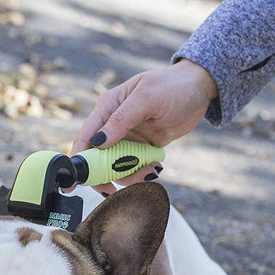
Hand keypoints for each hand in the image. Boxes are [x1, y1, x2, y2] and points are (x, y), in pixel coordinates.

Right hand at [71, 59, 217, 192]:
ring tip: (150, 170)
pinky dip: (142, 172)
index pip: (85, 138)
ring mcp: (127, 138)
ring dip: (130, 175)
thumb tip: (97, 142)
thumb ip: (120, 120)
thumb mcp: (146, 99)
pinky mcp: (142, 147)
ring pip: (117, 167)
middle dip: (106, 175)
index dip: (78, 161)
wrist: (200, 88)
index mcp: (107, 108)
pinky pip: (134, 167)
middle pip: (98, 158)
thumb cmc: (173, 86)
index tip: (73, 184)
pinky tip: (156, 166)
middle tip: (115, 188)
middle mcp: (113, 125)